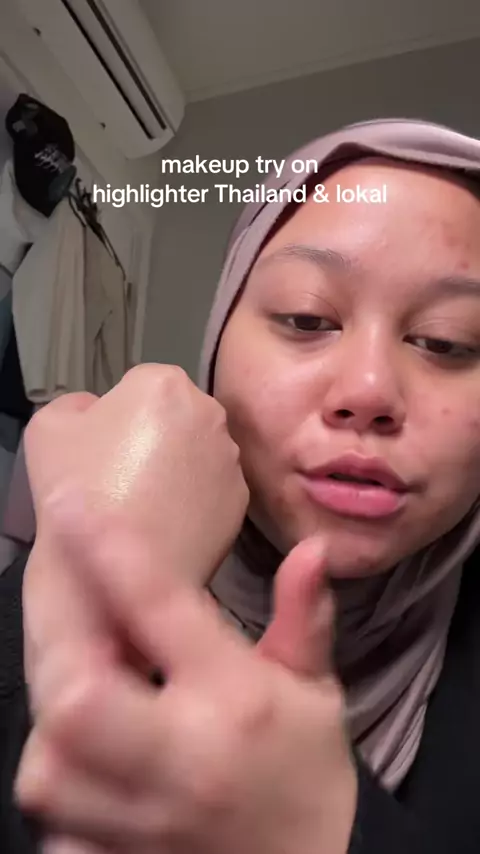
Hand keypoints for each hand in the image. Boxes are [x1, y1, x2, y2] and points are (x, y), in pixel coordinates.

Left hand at [16, 497, 356, 853]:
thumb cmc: (310, 770)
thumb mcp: (316, 689)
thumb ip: (304, 616)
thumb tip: (313, 548)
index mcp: (236, 698)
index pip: (159, 608)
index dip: (107, 549)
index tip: (70, 505)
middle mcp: (184, 755)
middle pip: (77, 696)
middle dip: (58, 644)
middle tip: (69, 615)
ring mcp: (147, 819)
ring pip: (49, 767)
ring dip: (51, 720)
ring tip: (81, 688)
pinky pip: (58, 827)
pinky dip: (62, 786)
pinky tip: (87, 757)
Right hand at [25, 363, 248, 584]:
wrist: (119, 570)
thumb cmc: (79, 491)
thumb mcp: (48, 428)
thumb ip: (77, 405)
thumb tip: (97, 411)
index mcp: (164, 382)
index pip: (139, 387)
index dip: (117, 418)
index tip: (104, 450)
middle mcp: (209, 412)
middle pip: (176, 416)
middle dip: (155, 436)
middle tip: (123, 477)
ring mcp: (230, 459)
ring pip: (197, 453)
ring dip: (178, 468)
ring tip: (146, 507)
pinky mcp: (241, 501)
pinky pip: (212, 491)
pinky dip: (195, 502)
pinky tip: (167, 527)